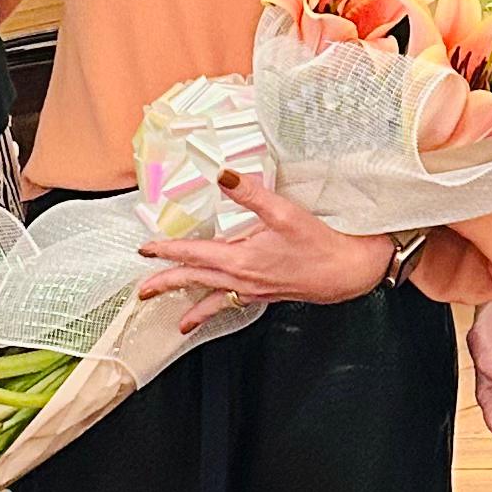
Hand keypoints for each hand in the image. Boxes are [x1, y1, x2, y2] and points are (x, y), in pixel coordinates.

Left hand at [137, 171, 388, 326]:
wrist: (348, 271)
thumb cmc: (320, 244)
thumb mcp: (284, 212)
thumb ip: (251, 194)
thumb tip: (223, 175)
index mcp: (240, 258)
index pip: (193, 254)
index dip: (167, 251)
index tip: (146, 249)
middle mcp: (242, 278)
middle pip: (194, 282)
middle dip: (166, 284)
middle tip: (143, 290)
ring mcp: (253, 290)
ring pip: (211, 298)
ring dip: (188, 305)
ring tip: (171, 316)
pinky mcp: (265, 295)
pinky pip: (230, 304)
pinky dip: (214, 310)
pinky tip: (208, 314)